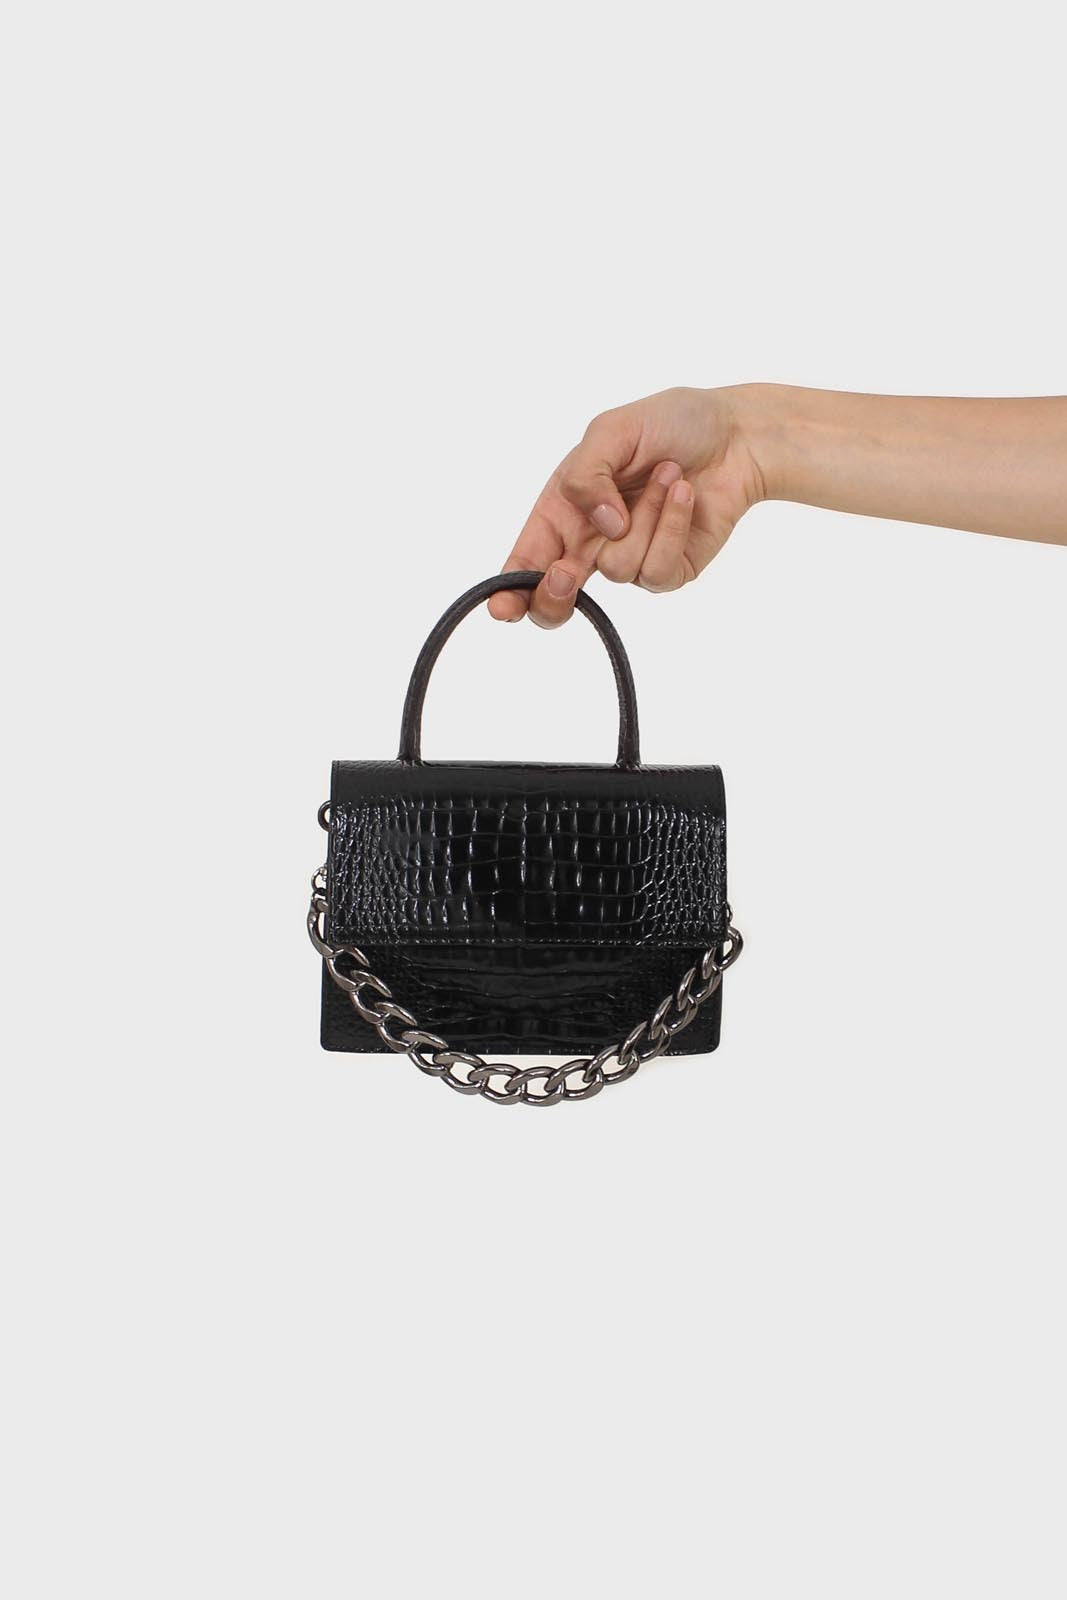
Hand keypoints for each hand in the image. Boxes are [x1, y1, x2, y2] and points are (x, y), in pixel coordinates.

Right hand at [489, 386, 766, 625]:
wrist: (736, 435)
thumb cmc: (671, 424)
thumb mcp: (612, 431)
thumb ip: (587, 475)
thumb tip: (601, 527)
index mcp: (564, 509)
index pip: (527, 560)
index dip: (510, 590)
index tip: (501, 609)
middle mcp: (592, 541)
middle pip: (556, 601)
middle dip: (555, 595)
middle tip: (567, 571)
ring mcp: (631, 559)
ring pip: (616, 568)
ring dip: (643, 515)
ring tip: (666, 474)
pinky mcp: (669, 571)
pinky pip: (657, 569)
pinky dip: (671, 524)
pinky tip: (683, 494)